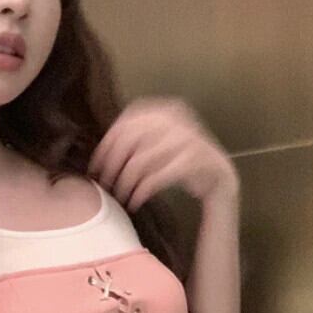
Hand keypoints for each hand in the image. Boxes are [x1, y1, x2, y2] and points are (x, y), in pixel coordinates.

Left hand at [88, 96, 239, 211]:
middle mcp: (173, 119)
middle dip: (111, 168)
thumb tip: (98, 154)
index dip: (105, 148)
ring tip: (120, 198)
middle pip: (127, 143)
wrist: (217, 177)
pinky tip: (134, 203)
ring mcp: (184, 139)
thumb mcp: (157, 143)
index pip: (123, 125)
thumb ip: (135, 139)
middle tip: (104, 187)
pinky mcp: (191, 161)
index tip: (95, 169)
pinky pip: (154, 179)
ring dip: (124, 185)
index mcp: (162, 110)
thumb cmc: (178, 162)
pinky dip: (140, 193)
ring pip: (138, 163)